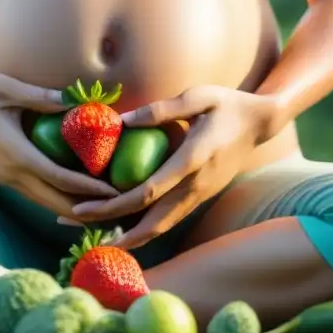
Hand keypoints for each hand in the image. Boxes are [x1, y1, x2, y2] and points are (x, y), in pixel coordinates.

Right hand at [0, 73, 119, 217]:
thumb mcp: (8, 88)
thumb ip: (41, 97)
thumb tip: (76, 101)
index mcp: (14, 153)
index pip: (58, 178)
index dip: (87, 187)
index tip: (113, 191)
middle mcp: (11, 173)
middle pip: (55, 202)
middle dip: (87, 210)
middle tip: (119, 211)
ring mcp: (8, 179)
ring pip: (46, 204)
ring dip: (75, 210)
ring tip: (106, 212)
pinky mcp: (8, 178)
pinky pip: (39, 196)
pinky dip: (61, 200)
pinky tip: (82, 201)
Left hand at [70, 86, 283, 248]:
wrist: (261, 124)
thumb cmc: (228, 104)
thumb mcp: (199, 96)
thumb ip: (162, 109)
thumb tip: (122, 121)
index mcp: (194, 160)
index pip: (149, 192)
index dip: (113, 205)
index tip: (82, 206)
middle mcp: (196, 186)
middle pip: (150, 221)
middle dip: (111, 229)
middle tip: (71, 224)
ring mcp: (199, 196)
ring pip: (159, 228)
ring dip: (126, 237)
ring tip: (90, 237)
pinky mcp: (198, 198)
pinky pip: (167, 221)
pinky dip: (142, 230)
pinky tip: (119, 230)